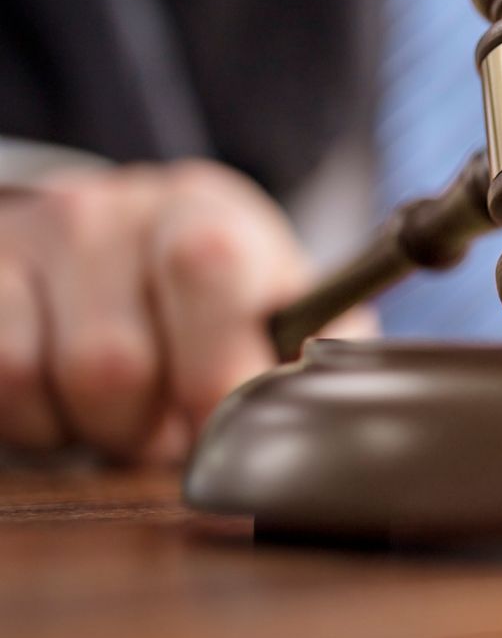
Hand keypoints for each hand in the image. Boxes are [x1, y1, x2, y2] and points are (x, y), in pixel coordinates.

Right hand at [0, 160, 359, 462]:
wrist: (120, 248)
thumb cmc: (220, 301)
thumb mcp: (280, 307)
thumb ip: (317, 350)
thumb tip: (334, 407)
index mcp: (207, 210)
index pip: (208, 268)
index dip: (215, 372)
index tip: (225, 428)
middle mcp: (112, 209)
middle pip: (113, 360)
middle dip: (143, 427)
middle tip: (165, 427)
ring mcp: (34, 237)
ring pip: (41, 377)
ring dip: (83, 426)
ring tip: (120, 411)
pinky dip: (29, 417)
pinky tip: (63, 399)